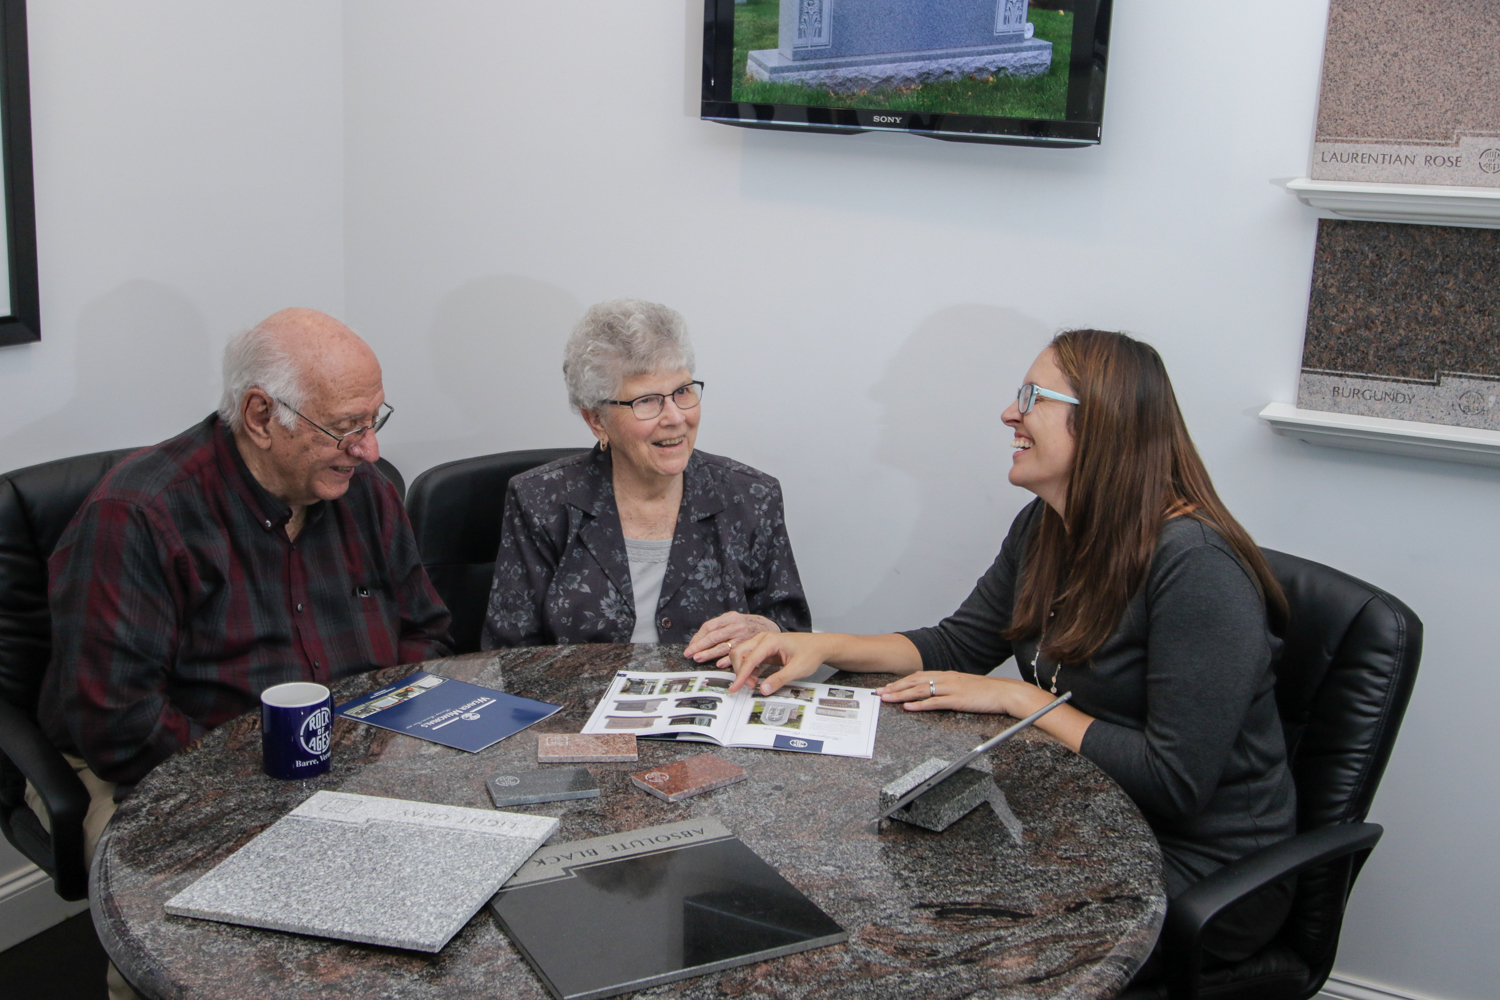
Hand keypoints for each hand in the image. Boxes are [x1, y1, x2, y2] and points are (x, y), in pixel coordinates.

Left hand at [684, 613, 781, 665]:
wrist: (768, 627)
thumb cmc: (746, 625)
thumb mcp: (733, 619)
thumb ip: (719, 627)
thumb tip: (699, 639)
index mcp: (729, 618)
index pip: (709, 626)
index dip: (698, 637)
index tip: (690, 646)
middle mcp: (735, 626)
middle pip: (713, 636)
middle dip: (699, 646)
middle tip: (689, 654)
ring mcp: (742, 637)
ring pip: (722, 646)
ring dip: (709, 654)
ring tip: (698, 659)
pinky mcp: (749, 647)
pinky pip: (735, 654)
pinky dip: (726, 660)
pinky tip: (718, 664)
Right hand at [725, 631, 833, 694]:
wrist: (819, 646)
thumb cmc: (811, 653)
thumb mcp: (797, 669)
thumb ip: (779, 679)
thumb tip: (764, 689)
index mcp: (770, 641)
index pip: (749, 659)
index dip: (741, 675)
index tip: (735, 688)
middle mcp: (763, 639)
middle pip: (739, 653)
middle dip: (740, 671)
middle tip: (751, 686)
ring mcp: (762, 643)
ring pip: (742, 655)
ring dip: (743, 670)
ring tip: (754, 682)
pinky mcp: (764, 649)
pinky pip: (749, 658)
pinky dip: (748, 668)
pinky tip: (756, 676)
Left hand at [876, 672, 1052, 717]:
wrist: (1006, 693)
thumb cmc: (987, 692)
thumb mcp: (964, 686)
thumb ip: (949, 688)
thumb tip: (934, 693)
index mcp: (947, 675)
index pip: (919, 676)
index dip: (901, 681)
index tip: (887, 686)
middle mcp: (946, 679)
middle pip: (915, 681)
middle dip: (895, 687)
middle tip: (879, 692)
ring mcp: (951, 688)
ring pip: (921, 690)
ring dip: (901, 695)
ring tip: (887, 698)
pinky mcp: (957, 700)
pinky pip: (935, 702)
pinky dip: (919, 704)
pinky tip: (908, 707)